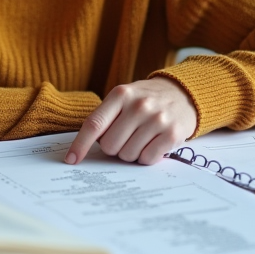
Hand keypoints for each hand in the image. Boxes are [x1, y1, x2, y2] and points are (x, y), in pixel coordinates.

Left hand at [65, 77, 197, 165]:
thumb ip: (106, 117)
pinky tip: (152, 144)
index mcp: (120, 95)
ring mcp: (157, 119)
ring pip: (128, 155)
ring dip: (131, 153)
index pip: (94, 124)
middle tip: (125, 137)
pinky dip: (146, 157)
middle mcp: (139, 105)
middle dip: (114, 148)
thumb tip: (84, 148)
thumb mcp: (124, 98)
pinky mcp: (172, 134)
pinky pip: (147, 159)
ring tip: (141, 138)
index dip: (80, 145)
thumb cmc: (146, 99)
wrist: (183, 93)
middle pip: (110, 146)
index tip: (71, 160)